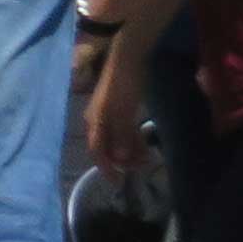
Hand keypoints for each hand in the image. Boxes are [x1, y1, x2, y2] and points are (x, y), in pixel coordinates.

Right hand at [81, 27, 149, 178]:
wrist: (128, 57)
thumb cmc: (124, 85)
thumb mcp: (123, 112)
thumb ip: (121, 135)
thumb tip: (120, 159)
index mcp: (95, 121)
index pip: (96, 151)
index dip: (106, 168)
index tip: (117, 183)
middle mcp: (97, 119)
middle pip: (107, 147)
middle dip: (123, 160)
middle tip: (142, 167)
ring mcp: (107, 112)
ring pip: (116, 138)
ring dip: (130, 150)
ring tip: (147, 156)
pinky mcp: (118, 107)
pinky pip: (123, 129)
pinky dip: (132, 138)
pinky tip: (145, 142)